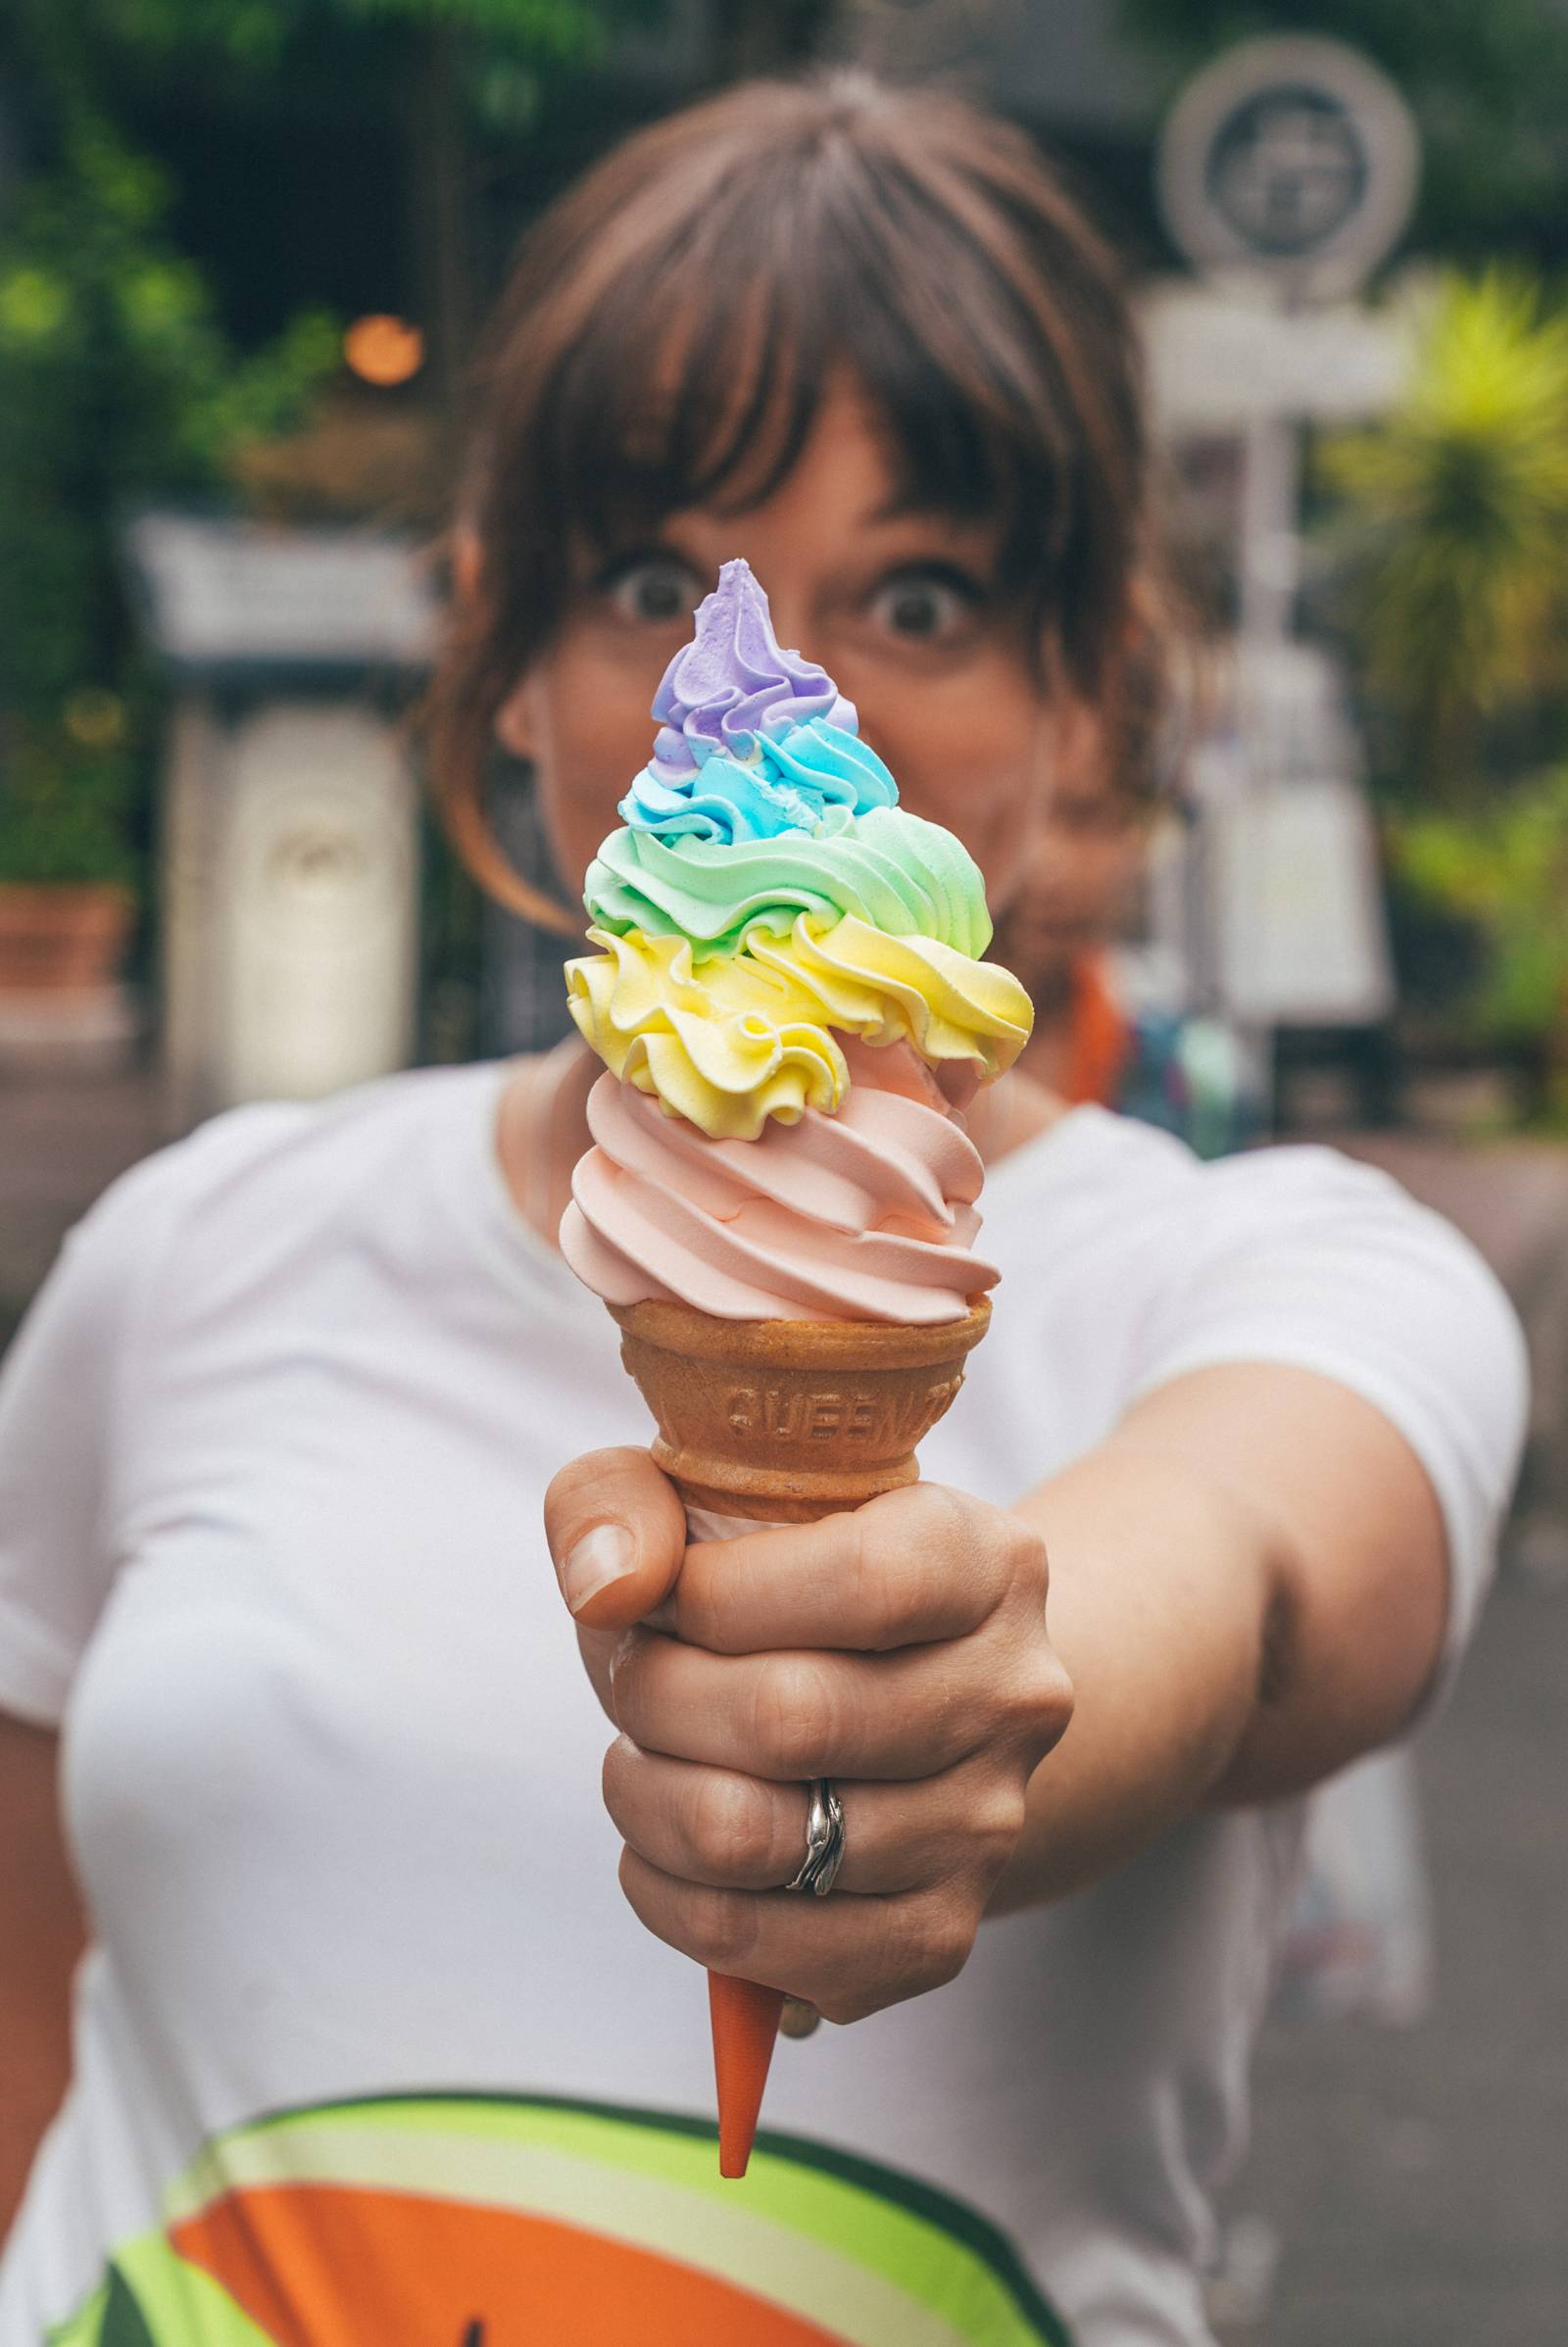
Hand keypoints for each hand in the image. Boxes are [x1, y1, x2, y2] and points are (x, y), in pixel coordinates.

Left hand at [543, 1450, 1073, 2024]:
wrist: (876, 1701)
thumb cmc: (767, 1585)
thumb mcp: (694, 1495)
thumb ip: (620, 1498)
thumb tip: (609, 1589)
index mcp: (989, 1562)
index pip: (866, 1584)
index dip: (720, 1596)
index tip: (663, 1597)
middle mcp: (1014, 1697)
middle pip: (791, 1720)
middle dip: (657, 1698)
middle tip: (635, 1678)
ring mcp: (986, 1829)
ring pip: (753, 1840)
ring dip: (645, 1797)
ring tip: (645, 1755)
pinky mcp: (933, 1937)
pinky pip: (754, 1943)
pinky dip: (666, 1896)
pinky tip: (667, 1841)